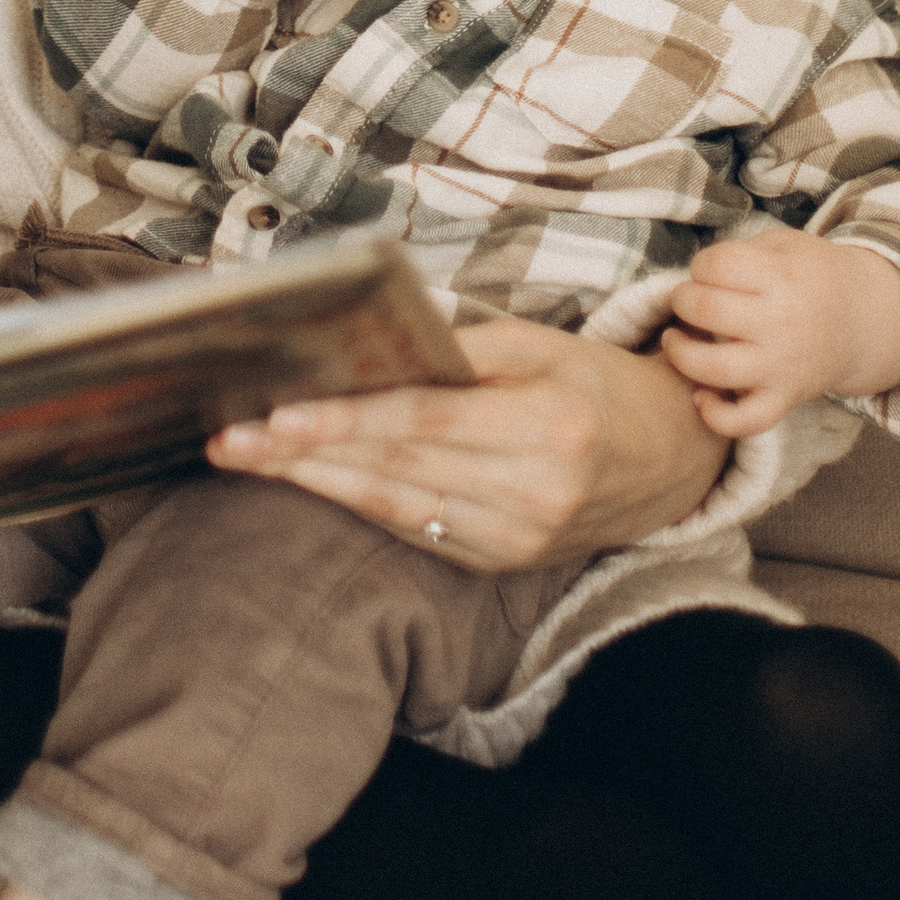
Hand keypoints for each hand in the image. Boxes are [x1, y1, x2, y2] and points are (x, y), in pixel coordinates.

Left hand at [207, 314, 726, 569]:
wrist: (666, 459)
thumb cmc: (591, 384)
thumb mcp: (540, 343)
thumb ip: (461, 346)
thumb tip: (374, 337)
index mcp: (547, 427)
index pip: (425, 424)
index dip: (348, 422)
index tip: (280, 414)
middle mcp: (532, 493)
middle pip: (396, 470)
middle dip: (306, 455)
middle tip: (232, 438)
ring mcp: (515, 538)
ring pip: (393, 507)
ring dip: (315, 482)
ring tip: (247, 457)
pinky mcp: (499, 562)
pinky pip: (411, 529)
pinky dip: (356, 503)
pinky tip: (307, 480)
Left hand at [661, 227, 899, 435]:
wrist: (864, 321)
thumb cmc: (810, 276)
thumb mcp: (785, 245)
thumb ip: (740, 253)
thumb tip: (692, 279)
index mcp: (782, 276)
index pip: (716, 265)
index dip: (700, 265)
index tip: (708, 272)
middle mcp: (783, 322)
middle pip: (706, 310)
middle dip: (682, 301)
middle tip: (688, 301)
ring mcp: (783, 365)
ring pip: (714, 368)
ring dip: (680, 354)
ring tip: (676, 340)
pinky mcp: (786, 398)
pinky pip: (746, 420)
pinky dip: (716, 416)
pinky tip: (701, 397)